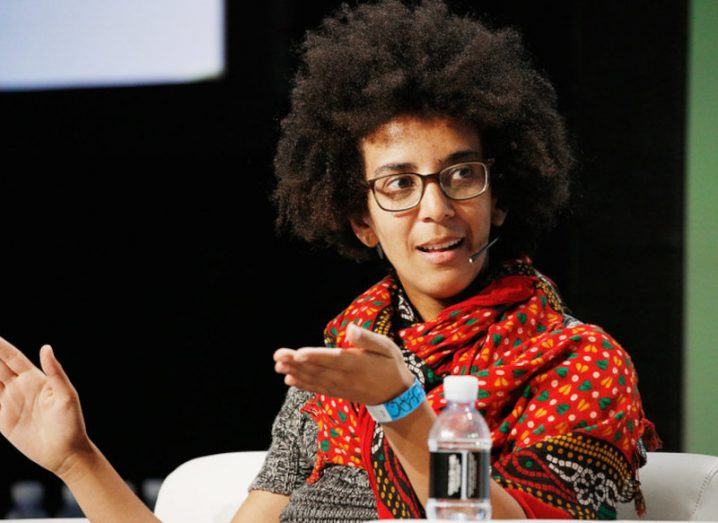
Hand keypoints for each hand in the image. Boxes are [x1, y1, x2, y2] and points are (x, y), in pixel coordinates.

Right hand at [0, 338, 91, 476]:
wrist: (65, 452)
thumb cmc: (71, 422)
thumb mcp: (66, 396)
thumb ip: (55, 372)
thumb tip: (46, 347)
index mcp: (35, 378)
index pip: (11, 358)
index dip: (0, 346)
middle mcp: (19, 387)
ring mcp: (9, 403)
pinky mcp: (3, 420)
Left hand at [273, 322, 414, 404]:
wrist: (396, 397)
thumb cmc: (391, 365)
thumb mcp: (387, 348)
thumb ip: (368, 339)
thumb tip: (351, 328)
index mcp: (357, 363)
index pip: (333, 359)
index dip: (315, 356)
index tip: (298, 353)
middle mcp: (346, 377)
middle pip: (318, 369)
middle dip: (296, 362)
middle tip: (278, 356)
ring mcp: (341, 387)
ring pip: (314, 379)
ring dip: (295, 372)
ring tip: (278, 365)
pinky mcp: (338, 392)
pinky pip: (318, 389)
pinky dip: (303, 384)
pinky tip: (289, 379)